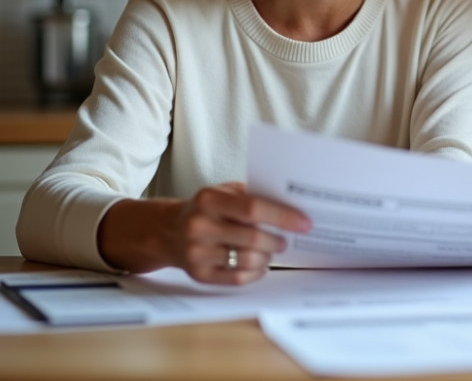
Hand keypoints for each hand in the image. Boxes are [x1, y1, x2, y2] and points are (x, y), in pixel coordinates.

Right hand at [98, 182, 310, 284]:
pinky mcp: (198, 275)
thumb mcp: (223, 192)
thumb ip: (252, 196)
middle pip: (253, 238)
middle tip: (285, 241)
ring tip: (270, 251)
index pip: (254, 208)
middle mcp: (200, 226)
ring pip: (247, 260)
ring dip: (267, 257)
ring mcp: (197, 253)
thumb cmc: (207, 209)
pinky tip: (258, 264)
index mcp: (209, 200)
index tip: (304, 223)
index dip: (283, 216)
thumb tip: (292, 206)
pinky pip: (237, 278)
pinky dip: (255, 272)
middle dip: (276, 241)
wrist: (167, 231)